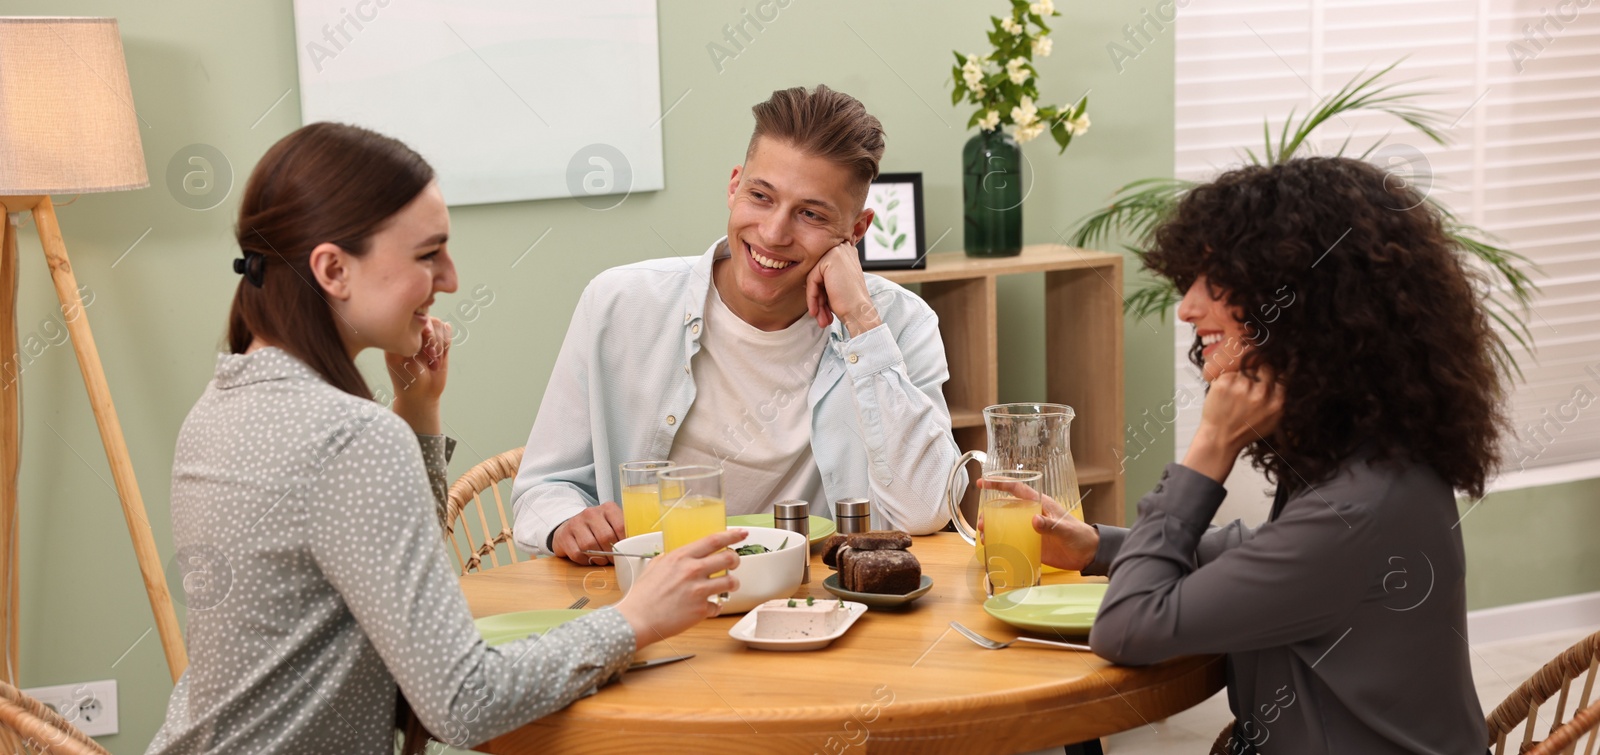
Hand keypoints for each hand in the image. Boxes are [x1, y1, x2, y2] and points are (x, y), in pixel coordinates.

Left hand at [387, 317, 451, 434]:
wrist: (421, 394)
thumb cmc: (406, 379)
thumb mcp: (397, 359)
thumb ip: (405, 338)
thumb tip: (422, 320)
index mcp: (398, 332)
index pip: (414, 316)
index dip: (422, 328)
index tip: (422, 348)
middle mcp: (413, 331)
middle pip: (430, 320)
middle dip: (433, 340)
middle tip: (429, 358)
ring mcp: (427, 336)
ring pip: (440, 325)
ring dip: (439, 346)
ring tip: (433, 362)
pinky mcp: (440, 342)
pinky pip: (448, 331)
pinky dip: (446, 345)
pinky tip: (438, 359)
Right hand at [551, 503, 627, 564]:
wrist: (570, 526)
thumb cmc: (597, 529)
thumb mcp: (612, 524)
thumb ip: (625, 532)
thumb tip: (640, 545)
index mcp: (607, 508)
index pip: (621, 526)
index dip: (624, 543)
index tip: (626, 552)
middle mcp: (591, 513)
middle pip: (605, 537)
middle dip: (612, 553)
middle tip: (614, 560)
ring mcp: (576, 523)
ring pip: (590, 546)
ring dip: (598, 558)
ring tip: (602, 560)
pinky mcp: (564, 536)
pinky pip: (577, 554)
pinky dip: (585, 561)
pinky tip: (588, 559)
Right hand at [615, 529, 744, 649]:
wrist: (637, 619)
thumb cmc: (642, 595)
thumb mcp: (655, 567)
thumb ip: (670, 558)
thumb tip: (677, 556)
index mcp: (681, 557)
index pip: (714, 540)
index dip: (732, 535)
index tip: (742, 534)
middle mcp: (692, 570)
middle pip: (729, 558)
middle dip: (736, 560)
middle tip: (734, 563)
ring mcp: (699, 590)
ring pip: (731, 581)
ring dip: (733, 583)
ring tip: (728, 586)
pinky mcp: (701, 610)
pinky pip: (718, 605)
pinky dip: (716, 607)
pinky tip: (710, 607)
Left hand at [805, 239, 881, 333]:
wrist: (860, 313)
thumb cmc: (850, 303)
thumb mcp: (835, 286)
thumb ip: (822, 279)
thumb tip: (803, 282)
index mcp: (847, 253)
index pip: (824, 270)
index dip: (820, 290)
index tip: (818, 309)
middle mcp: (843, 249)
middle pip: (818, 273)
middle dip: (818, 298)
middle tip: (821, 316)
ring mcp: (837, 252)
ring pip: (814, 278)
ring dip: (816, 301)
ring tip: (821, 319)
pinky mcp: (829, 261)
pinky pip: (812, 280)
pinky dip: (812, 298)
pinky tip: (816, 311)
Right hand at [977, 478, 1098, 570]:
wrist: (1087, 555)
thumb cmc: (1079, 537)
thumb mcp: (1065, 529)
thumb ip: (1050, 525)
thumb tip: (1034, 520)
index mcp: (1040, 504)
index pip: (1016, 489)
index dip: (999, 484)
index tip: (983, 482)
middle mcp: (1032, 514)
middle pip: (1005, 508)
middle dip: (989, 512)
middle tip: (981, 522)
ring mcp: (1030, 529)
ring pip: (1006, 524)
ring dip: (992, 528)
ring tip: (984, 536)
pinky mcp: (1031, 543)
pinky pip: (1011, 540)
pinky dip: (1000, 542)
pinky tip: (992, 546)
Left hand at [1183, 368, 1285, 482]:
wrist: (1220, 438)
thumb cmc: (1245, 431)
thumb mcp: (1272, 421)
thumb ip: (1279, 400)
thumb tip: (1282, 378)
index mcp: (1276, 402)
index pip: (1281, 376)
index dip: (1274, 376)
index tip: (1268, 378)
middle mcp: (1261, 393)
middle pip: (1265, 368)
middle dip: (1260, 372)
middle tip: (1252, 381)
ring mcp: (1242, 387)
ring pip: (1247, 369)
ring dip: (1243, 377)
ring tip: (1237, 392)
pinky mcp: (1224, 383)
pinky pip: (1231, 372)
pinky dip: (1229, 379)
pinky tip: (1227, 392)